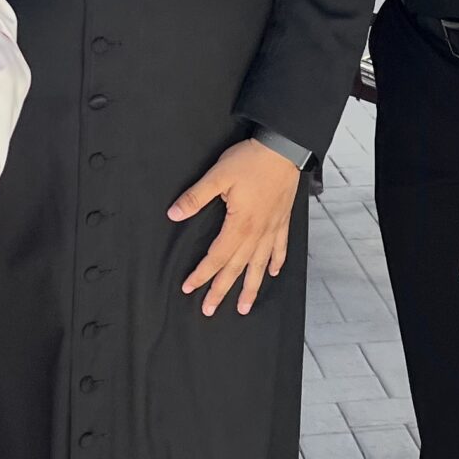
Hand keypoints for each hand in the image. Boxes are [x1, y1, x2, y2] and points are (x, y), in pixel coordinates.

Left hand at [169, 137, 300, 314]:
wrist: (284, 148)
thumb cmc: (251, 160)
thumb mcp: (218, 175)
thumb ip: (195, 197)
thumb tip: (173, 214)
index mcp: (239, 225)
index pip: (216, 257)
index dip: (201, 274)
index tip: (188, 288)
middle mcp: (257, 233)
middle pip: (236, 268)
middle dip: (222, 290)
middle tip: (210, 310)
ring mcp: (272, 228)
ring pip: (259, 266)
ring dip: (251, 287)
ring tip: (244, 307)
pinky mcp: (282, 220)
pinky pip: (280, 248)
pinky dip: (276, 262)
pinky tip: (272, 273)